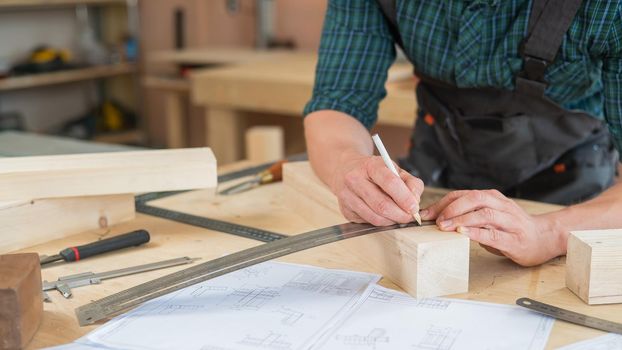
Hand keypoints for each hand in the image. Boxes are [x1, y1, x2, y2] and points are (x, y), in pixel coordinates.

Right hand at [330, 152, 423, 225]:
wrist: (345, 169)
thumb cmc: (373, 171)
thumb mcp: (394, 169)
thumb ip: (411, 183)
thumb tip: (415, 203)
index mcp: (370, 165)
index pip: (390, 182)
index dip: (405, 198)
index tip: (414, 208)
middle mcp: (355, 179)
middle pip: (382, 205)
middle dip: (401, 215)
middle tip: (410, 217)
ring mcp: (347, 196)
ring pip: (375, 217)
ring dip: (392, 221)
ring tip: (398, 216)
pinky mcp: (345, 210)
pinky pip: (368, 222)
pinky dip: (381, 222)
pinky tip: (384, 215)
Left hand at [420, 189, 565, 265]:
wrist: (544, 238)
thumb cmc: (511, 228)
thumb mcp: (489, 217)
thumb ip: (469, 215)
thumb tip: (437, 218)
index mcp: (492, 198)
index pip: (463, 194)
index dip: (443, 203)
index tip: (426, 214)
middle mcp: (501, 205)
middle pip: (474, 198)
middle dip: (451, 208)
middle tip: (435, 220)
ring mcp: (509, 221)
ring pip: (483, 214)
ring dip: (461, 219)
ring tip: (445, 227)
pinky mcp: (514, 239)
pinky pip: (493, 233)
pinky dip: (476, 232)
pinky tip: (463, 234)